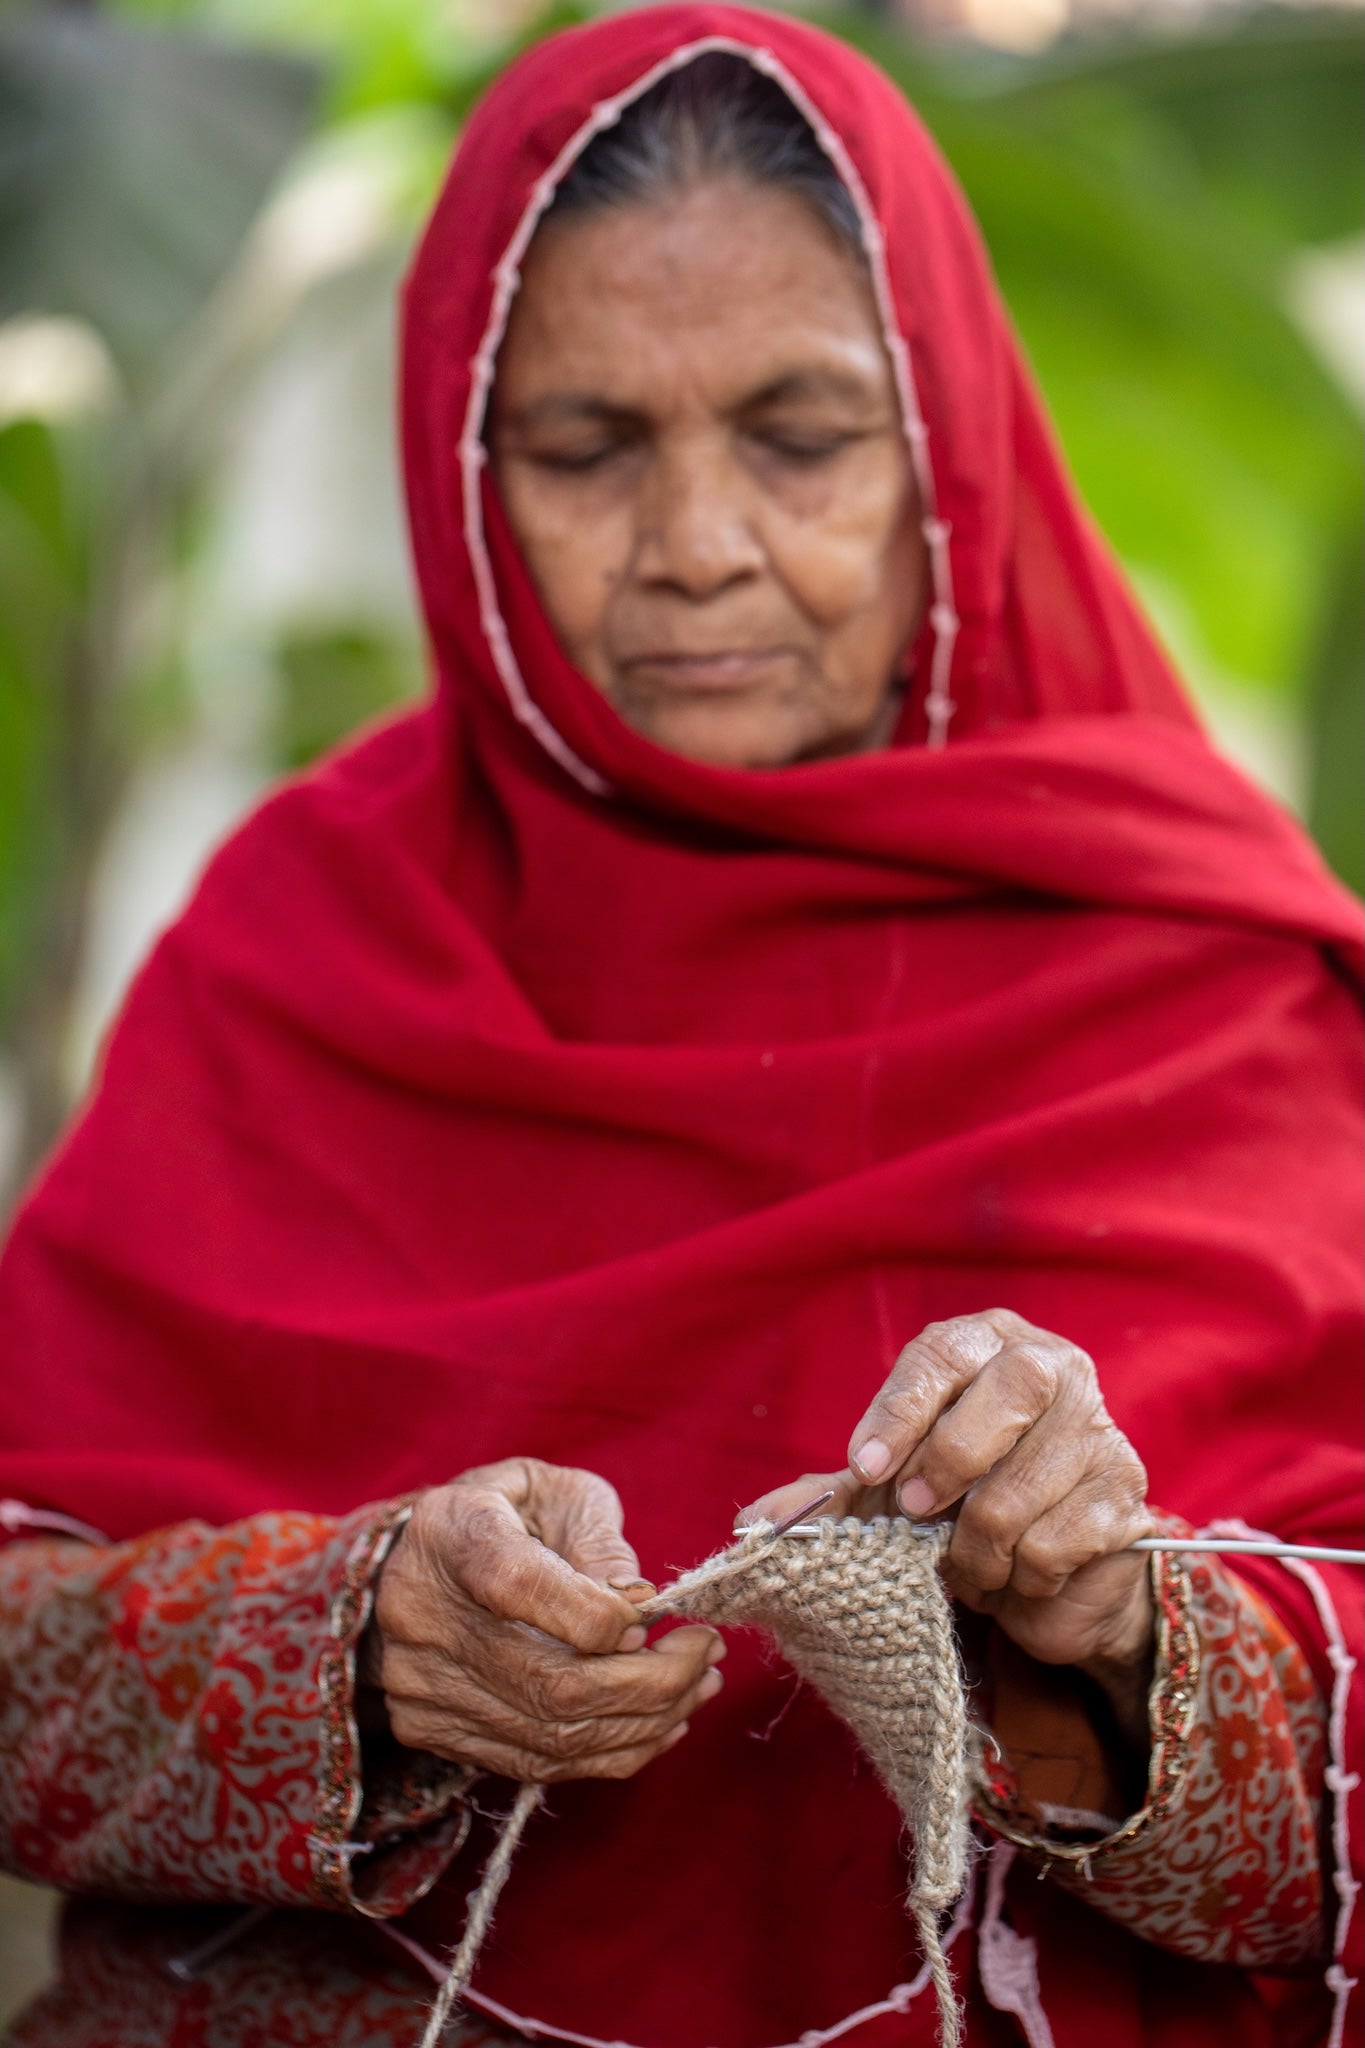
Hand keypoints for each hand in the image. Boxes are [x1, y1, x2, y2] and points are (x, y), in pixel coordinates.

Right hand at [369, 1458, 722, 1780]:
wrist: (417, 1560)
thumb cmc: (508, 1512)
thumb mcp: (556, 1493)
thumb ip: (597, 1540)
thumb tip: (640, 1607)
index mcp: (450, 1533)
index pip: (519, 1585)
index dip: (597, 1615)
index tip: (654, 1615)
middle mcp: (422, 1616)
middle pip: (548, 1680)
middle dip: (652, 1680)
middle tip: (706, 1654)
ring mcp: (421, 1684)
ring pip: (552, 1734)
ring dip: (646, 1721)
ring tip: (697, 1688)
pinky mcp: (430, 1730)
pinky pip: (536, 1763)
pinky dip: (611, 1751)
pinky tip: (658, 1723)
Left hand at [741, 1311, 1154, 1723]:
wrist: (1045, 1574)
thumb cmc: (959, 1504)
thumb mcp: (887, 1492)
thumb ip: (829, 1496)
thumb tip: (758, 1523)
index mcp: (989, 1341)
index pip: (945, 1353)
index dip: (902, 1409)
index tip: (866, 1468)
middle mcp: (1055, 1367)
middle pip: (1010, 1391)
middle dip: (948, 1462)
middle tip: (917, 1514)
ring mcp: (1099, 1430)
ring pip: (1019, 1490)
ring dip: (975, 1548)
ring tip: (968, 1558)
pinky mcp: (1124, 1497)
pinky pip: (1053, 1546)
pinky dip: (1017, 1577)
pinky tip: (1015, 1573)